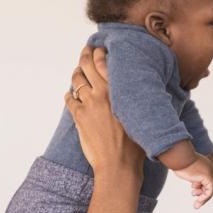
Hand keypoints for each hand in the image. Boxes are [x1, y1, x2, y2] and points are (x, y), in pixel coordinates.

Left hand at [65, 46, 144, 179]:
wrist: (118, 164)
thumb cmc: (135, 145)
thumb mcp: (142, 115)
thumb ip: (137, 98)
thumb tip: (142, 91)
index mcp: (119, 89)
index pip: (104, 60)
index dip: (99, 52)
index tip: (99, 49)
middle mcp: (102, 92)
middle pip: (86, 64)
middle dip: (84, 55)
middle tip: (85, 51)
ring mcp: (88, 104)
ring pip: (76, 79)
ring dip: (77, 74)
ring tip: (79, 73)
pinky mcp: (78, 116)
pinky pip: (69, 98)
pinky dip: (70, 94)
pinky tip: (73, 96)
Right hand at [174, 153, 212, 208]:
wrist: (180, 155)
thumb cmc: (177, 160)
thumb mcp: (184, 168)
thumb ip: (187, 172)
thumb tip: (183, 175)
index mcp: (204, 165)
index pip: (205, 180)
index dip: (200, 188)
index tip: (193, 192)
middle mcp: (209, 168)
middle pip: (209, 185)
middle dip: (202, 195)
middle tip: (196, 204)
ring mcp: (210, 173)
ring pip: (210, 190)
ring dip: (203, 199)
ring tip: (196, 206)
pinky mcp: (209, 178)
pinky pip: (210, 191)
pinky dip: (205, 198)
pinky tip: (198, 201)